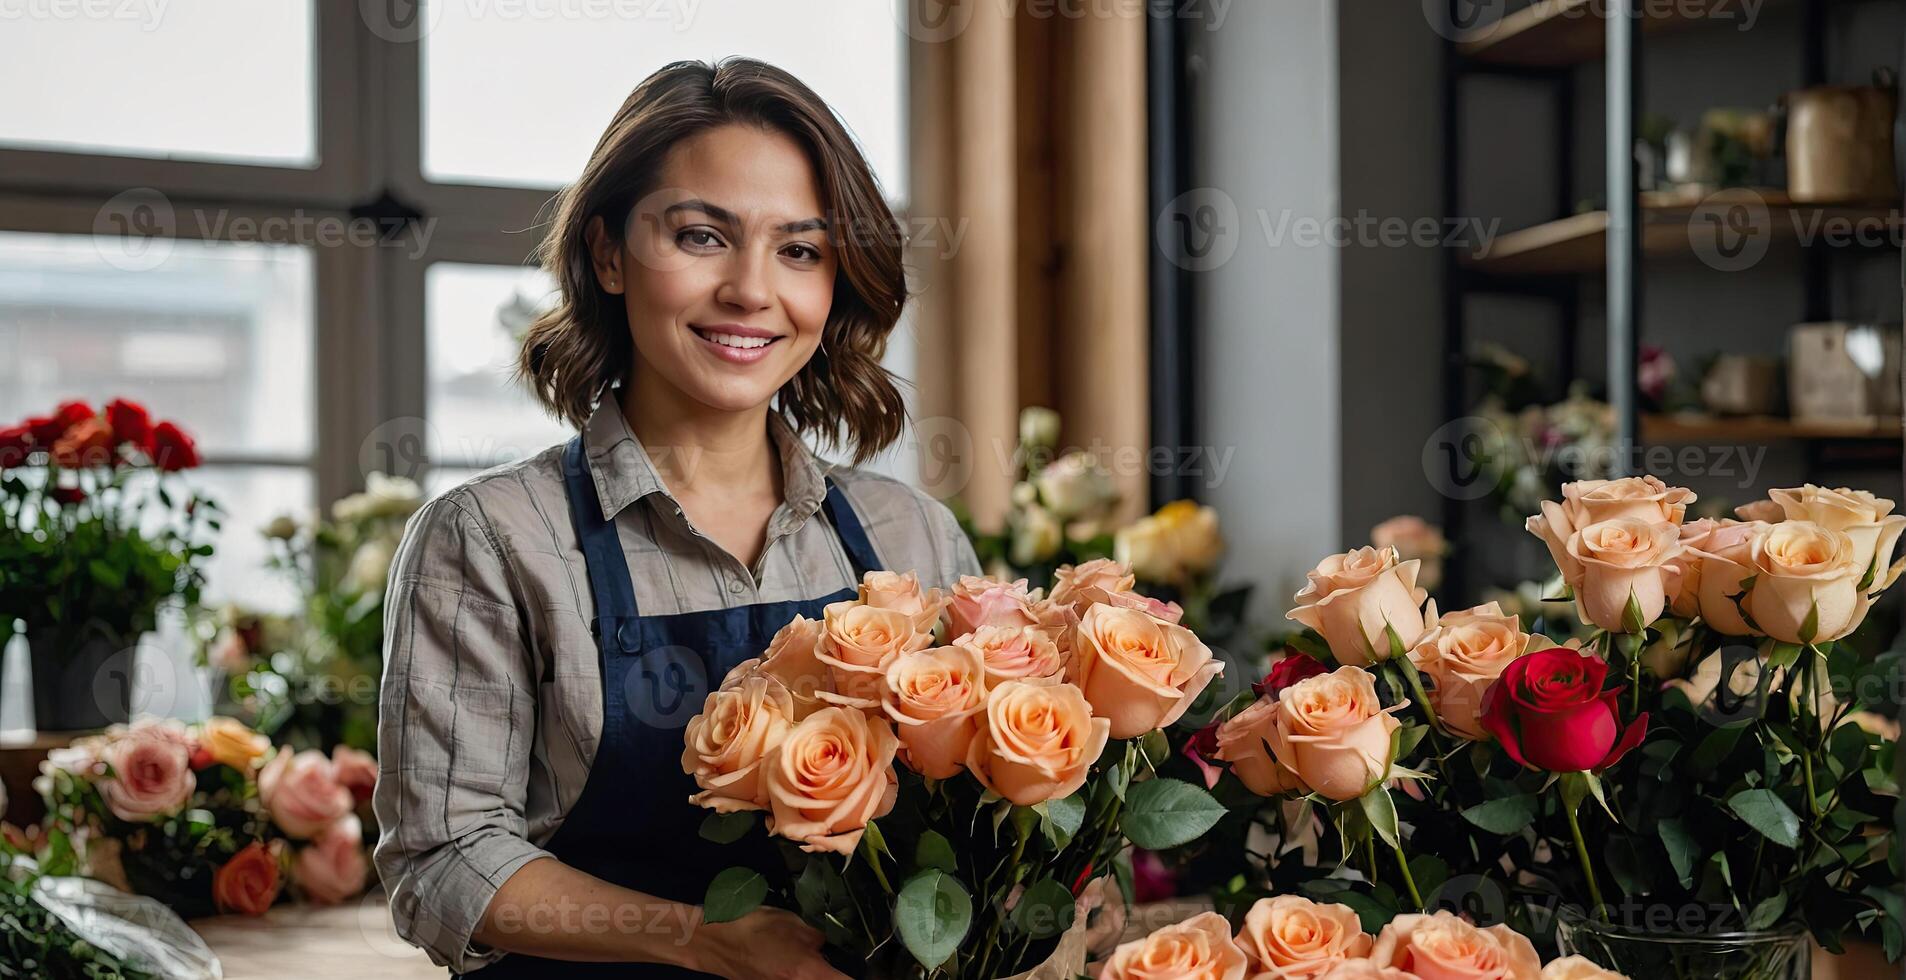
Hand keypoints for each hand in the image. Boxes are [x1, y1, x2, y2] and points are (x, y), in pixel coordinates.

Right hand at [687, 907, 850, 979]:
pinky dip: (798, 975)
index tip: (863, 967)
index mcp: (807, 973)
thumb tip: (832, 948)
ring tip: (811, 960)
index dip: (858, 975)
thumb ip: (819, 938)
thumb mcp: (793, 923)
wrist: (713, 941)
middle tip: (835, 961)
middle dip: (834, 974)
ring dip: (817, 973)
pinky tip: (790, 963)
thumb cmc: (754, 927)